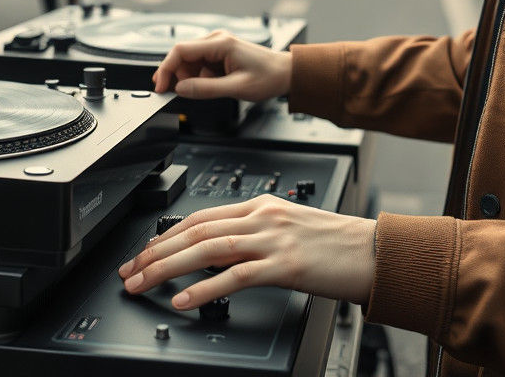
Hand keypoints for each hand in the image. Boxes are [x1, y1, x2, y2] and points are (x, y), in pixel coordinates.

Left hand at [118, 196, 375, 307]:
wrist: (374, 250)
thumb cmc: (337, 244)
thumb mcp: (290, 229)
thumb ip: (256, 235)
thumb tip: (219, 255)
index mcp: (263, 206)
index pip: (202, 216)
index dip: (167, 234)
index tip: (144, 252)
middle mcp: (264, 217)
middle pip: (197, 230)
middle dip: (156, 251)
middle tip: (129, 271)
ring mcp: (274, 239)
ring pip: (208, 248)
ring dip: (168, 267)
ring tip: (142, 283)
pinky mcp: (286, 265)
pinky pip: (236, 276)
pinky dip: (204, 287)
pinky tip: (184, 299)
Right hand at [152, 30, 290, 101]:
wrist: (285, 73)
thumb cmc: (268, 77)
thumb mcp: (236, 88)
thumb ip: (206, 89)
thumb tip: (180, 89)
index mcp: (220, 43)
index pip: (181, 50)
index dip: (166, 69)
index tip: (160, 86)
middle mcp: (216, 40)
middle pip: (182, 56)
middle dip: (178, 76)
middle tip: (182, 94)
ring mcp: (217, 45)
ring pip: (189, 62)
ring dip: (191, 78)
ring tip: (211, 88)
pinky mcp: (219, 53)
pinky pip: (199, 65)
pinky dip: (199, 77)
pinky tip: (214, 84)